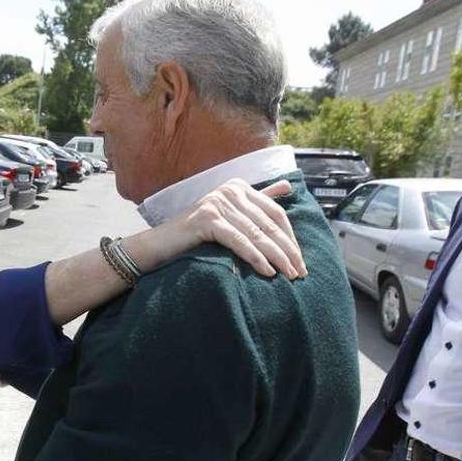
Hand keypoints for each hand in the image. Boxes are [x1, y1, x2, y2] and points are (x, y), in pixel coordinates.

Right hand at [173, 178, 305, 278]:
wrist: (161, 244)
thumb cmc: (196, 233)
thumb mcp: (229, 213)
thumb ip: (258, 199)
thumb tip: (288, 184)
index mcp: (238, 187)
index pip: (275, 213)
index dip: (290, 237)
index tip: (300, 260)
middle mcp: (229, 190)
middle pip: (268, 224)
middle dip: (288, 250)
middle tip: (300, 273)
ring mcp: (217, 203)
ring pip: (256, 234)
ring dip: (276, 257)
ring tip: (288, 276)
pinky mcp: (206, 219)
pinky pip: (238, 241)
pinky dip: (255, 257)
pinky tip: (267, 272)